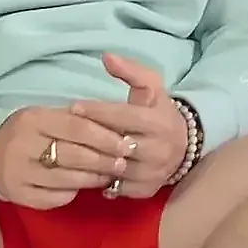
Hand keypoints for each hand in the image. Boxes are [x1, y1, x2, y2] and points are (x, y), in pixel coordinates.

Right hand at [0, 104, 136, 209]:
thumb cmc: (32, 131)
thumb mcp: (50, 116)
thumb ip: (79, 121)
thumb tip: (119, 131)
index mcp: (33, 119)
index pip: (78, 128)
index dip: (106, 137)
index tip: (128, 143)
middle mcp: (22, 145)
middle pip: (74, 155)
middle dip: (104, 160)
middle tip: (124, 163)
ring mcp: (17, 172)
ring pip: (66, 179)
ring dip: (93, 179)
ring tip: (109, 176)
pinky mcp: (17, 194)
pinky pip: (53, 198)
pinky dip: (72, 193)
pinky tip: (82, 188)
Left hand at [69, 54, 188, 198]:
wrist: (184, 145)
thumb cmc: (159, 112)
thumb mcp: (152, 87)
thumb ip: (131, 71)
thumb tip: (106, 57)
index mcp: (159, 121)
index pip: (125, 116)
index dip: (98, 111)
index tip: (74, 107)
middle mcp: (159, 149)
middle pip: (117, 145)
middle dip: (89, 137)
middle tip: (63, 130)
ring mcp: (153, 173)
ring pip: (114, 168)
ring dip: (90, 160)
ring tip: (68, 150)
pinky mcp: (146, 190)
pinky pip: (117, 187)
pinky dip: (99, 179)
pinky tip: (83, 170)